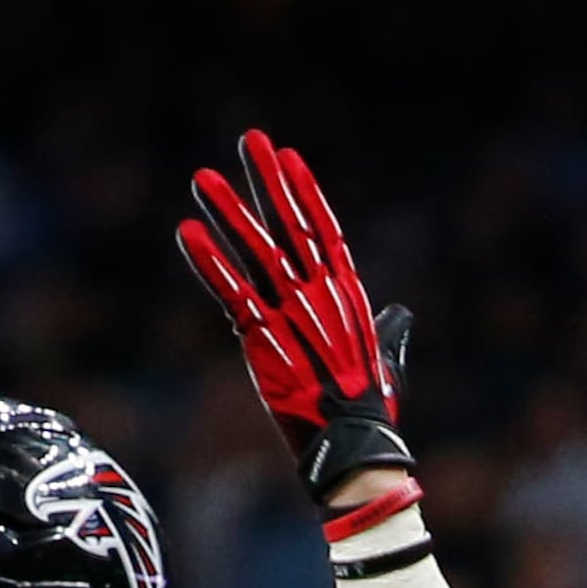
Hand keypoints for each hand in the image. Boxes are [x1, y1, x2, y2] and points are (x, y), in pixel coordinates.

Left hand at [177, 130, 414, 500]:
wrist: (353, 445)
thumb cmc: (371, 410)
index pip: (325, 231)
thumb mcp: (383, 360)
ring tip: (205, 179)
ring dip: (229, 211)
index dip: (305, 193)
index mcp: (348, 295)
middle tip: (250, 142)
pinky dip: (208, 261)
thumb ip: (386, 331)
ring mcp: (291, 313)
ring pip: (256, 250)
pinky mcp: (263, 337)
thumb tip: (397, 317)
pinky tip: (188, 232)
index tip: (289, 158)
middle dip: (268, 181)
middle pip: (290, 225)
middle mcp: (320, 295)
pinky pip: (231, 290)